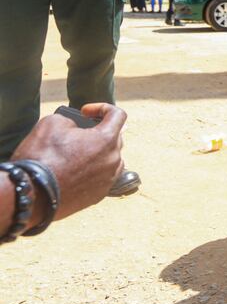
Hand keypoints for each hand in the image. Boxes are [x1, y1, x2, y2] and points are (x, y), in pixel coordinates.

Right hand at [12, 103, 125, 218]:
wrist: (31, 194)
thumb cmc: (42, 156)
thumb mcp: (52, 122)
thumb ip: (71, 120)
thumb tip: (75, 129)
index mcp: (106, 139)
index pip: (118, 115)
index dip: (102, 108)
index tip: (84, 112)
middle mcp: (113, 160)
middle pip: (115, 137)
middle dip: (98, 131)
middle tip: (77, 134)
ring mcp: (108, 179)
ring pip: (111, 159)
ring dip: (98, 152)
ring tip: (77, 153)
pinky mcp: (99, 195)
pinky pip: (103, 176)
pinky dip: (93, 170)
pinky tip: (75, 171)